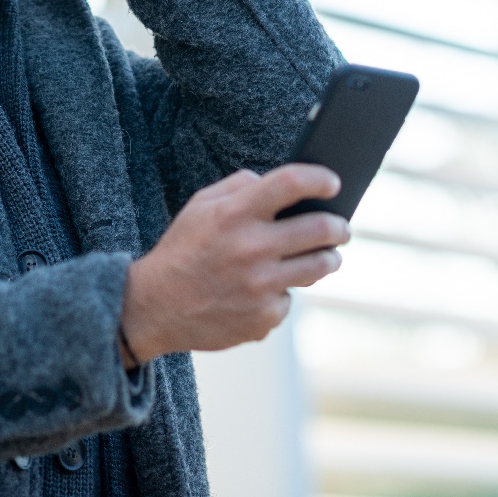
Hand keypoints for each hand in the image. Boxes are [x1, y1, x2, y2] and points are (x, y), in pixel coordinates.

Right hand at [119, 164, 349, 365]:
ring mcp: (260, 286)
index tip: (334, 182)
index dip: (319, 179)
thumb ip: (240, 186)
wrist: (155, 307)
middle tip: (342, 228)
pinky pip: (290, 300)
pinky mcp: (263, 318)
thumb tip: (281, 184)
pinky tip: (266, 291)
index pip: (291, 183)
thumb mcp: (201, 206)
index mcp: (235, 213)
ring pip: (319, 267)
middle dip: (340, 227)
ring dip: (328, 259)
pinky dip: (282, 294)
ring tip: (326, 256)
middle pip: (321, 229)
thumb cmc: (183, 250)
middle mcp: (251, 248)